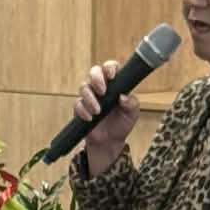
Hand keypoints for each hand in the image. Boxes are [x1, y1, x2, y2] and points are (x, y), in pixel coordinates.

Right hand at [74, 61, 140, 175]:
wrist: (110, 141)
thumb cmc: (122, 124)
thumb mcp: (132, 114)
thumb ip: (131, 104)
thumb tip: (123, 97)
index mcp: (115, 84)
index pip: (110, 67)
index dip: (109, 67)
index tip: (112, 76)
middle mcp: (101, 87)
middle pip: (94, 71)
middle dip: (96, 78)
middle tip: (102, 91)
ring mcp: (89, 96)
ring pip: (83, 87)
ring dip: (90, 98)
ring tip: (98, 111)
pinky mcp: (80, 108)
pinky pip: (77, 104)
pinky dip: (83, 111)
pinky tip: (90, 118)